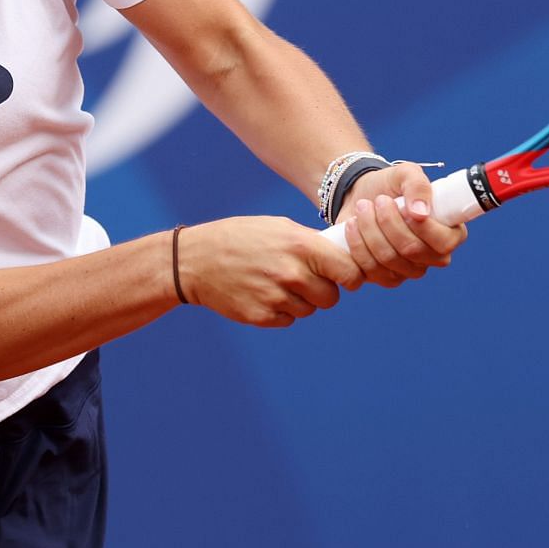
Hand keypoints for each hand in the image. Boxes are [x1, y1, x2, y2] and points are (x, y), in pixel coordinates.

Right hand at [177, 217, 361, 326]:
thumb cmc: (241, 238)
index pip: (348, 272)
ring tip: (278, 282)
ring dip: (301, 301)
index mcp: (300, 246)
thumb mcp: (278, 227)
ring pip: (309, 310)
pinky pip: (288, 320)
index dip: (352, 277)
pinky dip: (282, 310)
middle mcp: (291, 273)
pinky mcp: (262, 317)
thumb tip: (344, 258)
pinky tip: (264, 293)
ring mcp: (276, 298)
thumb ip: (311, 243)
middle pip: (331, 297)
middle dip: (324, 290)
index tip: (349, 278)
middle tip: (307, 279)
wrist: (196, 260)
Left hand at [334, 163, 467, 287]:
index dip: (422, 227)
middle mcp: (431, 257)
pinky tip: (352, 225)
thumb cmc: (390, 186)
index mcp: (449, 234)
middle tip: (378, 201)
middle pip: (411, 250)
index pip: (443, 243)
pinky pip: (368, 270)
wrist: (361, 196)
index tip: (402, 206)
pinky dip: (356, 245)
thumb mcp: (406, 174)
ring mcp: (407, 271)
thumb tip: (420, 213)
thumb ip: (418, 185)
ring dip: (369, 229)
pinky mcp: (382, 277)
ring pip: (387, 260)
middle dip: (389, 222)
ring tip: (363, 207)